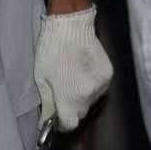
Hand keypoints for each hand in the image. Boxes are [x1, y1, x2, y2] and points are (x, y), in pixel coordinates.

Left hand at [34, 5, 112, 132]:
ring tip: (73, 80)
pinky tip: (83, 73)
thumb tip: (47, 123)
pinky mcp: (109, 75)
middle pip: (81, 113)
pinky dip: (91, 86)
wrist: (71, 25)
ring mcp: (102, 86)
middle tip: (62, 94)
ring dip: (82, 97)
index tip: (56, 117)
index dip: (62, 124)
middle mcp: (89, 96)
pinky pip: (99, 89)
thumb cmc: (50, 51)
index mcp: (70, 98)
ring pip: (92, 102)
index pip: (70, 124)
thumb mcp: (41, 78)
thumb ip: (47, 103)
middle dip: (71, 108)